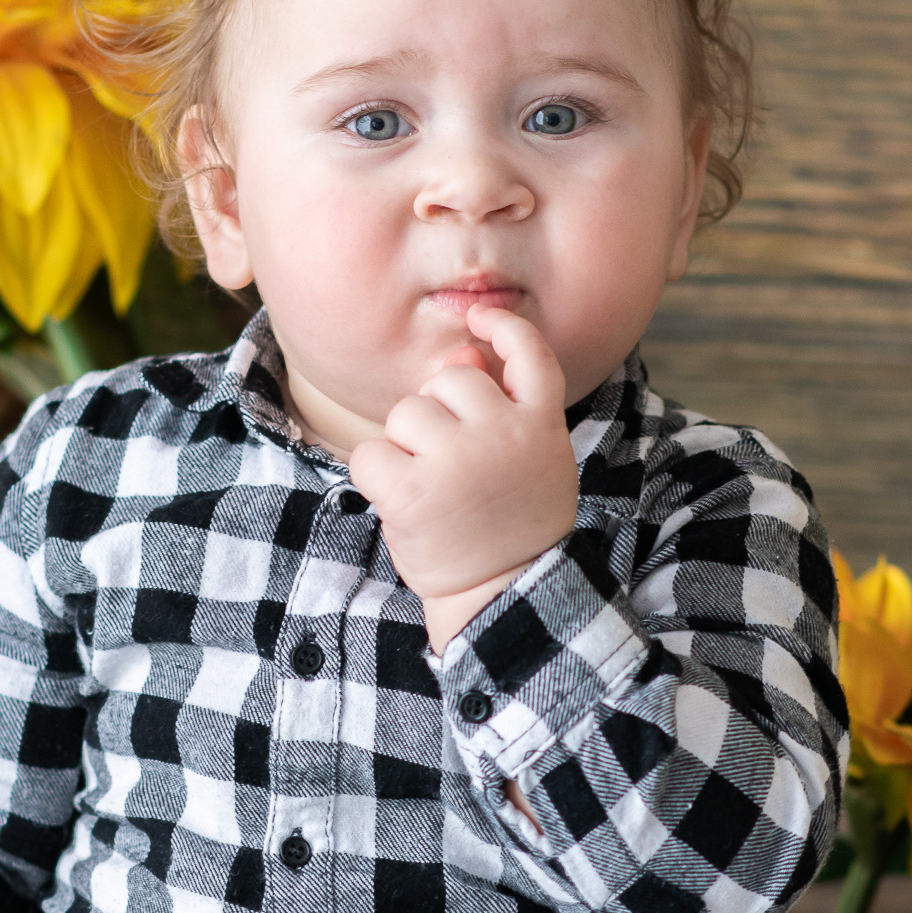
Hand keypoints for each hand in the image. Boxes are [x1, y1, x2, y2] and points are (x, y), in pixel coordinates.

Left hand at [349, 309, 578, 652]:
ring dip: (405, 447)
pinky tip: (398, 502)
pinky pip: (370, 453)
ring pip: (406, 415)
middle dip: (437, 416)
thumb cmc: (509, 528)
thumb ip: (501, 412)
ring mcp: (459, 460)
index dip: (503, 327)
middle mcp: (504, 434)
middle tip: (452, 470)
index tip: (480, 317)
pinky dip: (374, 476)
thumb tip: (461, 360)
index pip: (530, 354)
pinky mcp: (414, 490)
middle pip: (449, 383)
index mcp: (541, 426)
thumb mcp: (527, 464)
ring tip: (430, 489)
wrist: (504, 595)